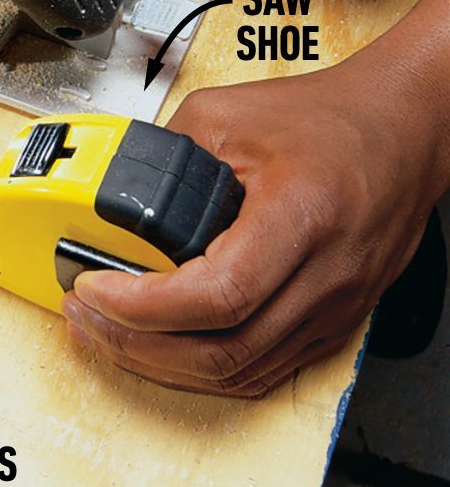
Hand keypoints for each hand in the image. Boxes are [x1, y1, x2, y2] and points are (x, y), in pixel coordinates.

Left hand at [61, 42, 446, 397]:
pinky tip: (158, 345)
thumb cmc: (328, 119)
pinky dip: (200, 368)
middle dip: (136, 344)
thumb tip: (106, 193)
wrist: (402, 129)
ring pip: (237, 372)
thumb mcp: (226, 114)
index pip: (217, 295)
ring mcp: (333, 307)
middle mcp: (325, 275)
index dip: (143, 306)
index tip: (93, 286)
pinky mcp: (331, 322)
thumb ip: (162, 152)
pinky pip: (259, 369)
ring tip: (106, 333)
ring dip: (160, 365)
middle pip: (222, 352)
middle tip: (85, 315)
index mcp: (302, 216)